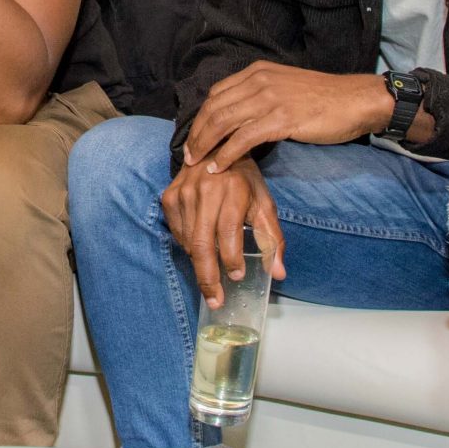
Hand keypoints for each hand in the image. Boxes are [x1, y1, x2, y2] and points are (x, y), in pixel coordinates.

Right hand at [161, 158, 285, 304]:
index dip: (231, 258)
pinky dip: (189, 248)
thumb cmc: (243, 179)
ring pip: (188, 241)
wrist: (215, 147)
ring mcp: (183, 193)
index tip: (236, 276)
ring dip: (199, 266)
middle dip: (208, 277)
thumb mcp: (264, 202)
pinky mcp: (169, 197)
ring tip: (210, 282)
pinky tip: (200, 253)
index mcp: (233, 189)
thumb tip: (279, 273)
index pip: (228, 231)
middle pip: (202, 243)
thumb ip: (272, 238)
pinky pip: (178, 233)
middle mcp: (204, 190)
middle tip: (215, 300)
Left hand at [185, 62, 391, 171]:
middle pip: (214, 108)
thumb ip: (261, 96)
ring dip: (205, 145)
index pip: (216, 94)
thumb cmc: (325, 99)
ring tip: (196, 164)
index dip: (200, 117)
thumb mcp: (286, 88)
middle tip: (188, 156)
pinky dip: (226, 154)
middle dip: (196, 134)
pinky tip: (218, 167)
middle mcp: (259, 80)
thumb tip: (241, 118)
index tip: (193, 137)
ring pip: (223, 122)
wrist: (356, 100)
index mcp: (258, 71)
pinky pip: (243, 138)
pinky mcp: (281, 118)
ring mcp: (270, 98)